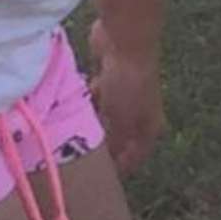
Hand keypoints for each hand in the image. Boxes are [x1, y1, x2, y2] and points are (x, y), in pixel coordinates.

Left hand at [87, 17, 165, 176]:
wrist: (125, 39)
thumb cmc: (128, 84)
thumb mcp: (119, 123)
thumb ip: (112, 146)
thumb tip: (105, 165)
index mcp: (149, 128)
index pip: (133, 158)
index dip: (117, 169)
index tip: (94, 180)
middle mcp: (138, 113)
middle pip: (115, 137)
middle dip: (98, 143)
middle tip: (75, 153)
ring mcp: (123, 94)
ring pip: (101, 117)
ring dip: (89, 119)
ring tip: (70, 127)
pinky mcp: (108, 77)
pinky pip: (93, 96)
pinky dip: (85, 99)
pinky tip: (73, 101)